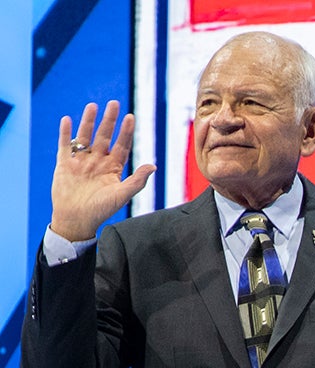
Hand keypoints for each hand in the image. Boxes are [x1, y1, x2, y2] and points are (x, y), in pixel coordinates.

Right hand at [50, 101, 155, 241]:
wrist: (76, 220)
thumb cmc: (100, 210)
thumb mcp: (121, 195)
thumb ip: (137, 181)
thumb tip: (153, 166)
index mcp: (112, 169)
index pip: (121, 146)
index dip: (126, 132)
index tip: (131, 117)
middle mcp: (97, 162)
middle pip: (104, 136)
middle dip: (109, 121)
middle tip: (114, 104)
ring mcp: (80, 162)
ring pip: (85, 136)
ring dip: (88, 122)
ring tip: (93, 106)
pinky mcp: (64, 164)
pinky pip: (64, 145)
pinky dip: (65, 133)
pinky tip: (67, 120)